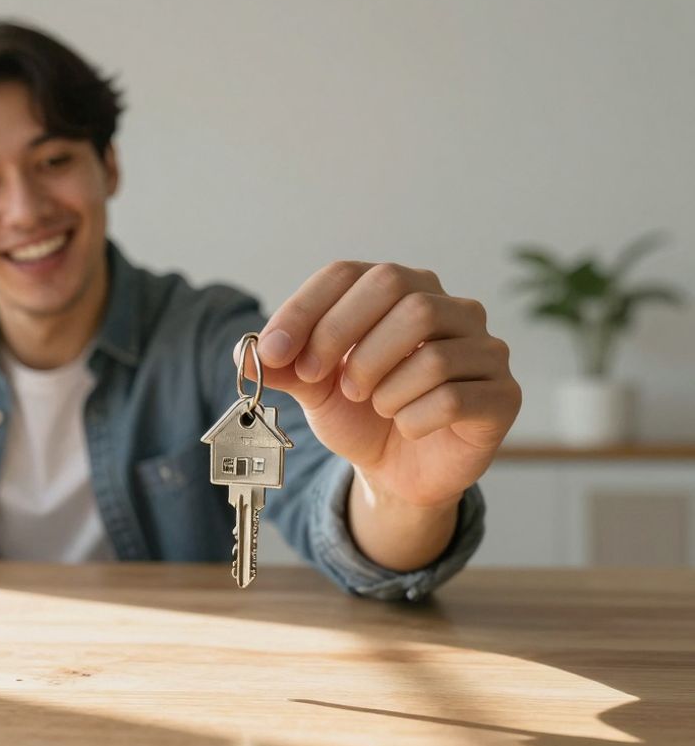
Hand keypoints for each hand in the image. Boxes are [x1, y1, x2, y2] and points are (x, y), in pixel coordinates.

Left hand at [238, 262, 520, 508]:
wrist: (397, 471)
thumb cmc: (360, 415)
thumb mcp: (312, 388)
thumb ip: (283, 366)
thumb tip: (244, 354)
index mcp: (399, 289)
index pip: (348, 274)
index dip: (305, 310)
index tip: (274, 353)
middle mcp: (449, 306)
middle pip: (398, 290)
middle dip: (343, 339)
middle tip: (321, 381)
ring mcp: (484, 347)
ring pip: (428, 348)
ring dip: (380, 386)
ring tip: (372, 405)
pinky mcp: (502, 394)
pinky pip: (452, 397)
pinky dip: (412, 418)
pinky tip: (405, 426)